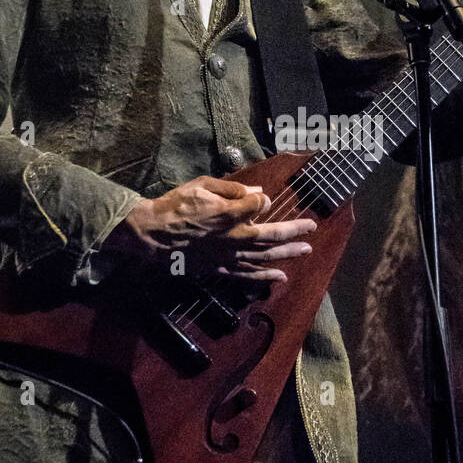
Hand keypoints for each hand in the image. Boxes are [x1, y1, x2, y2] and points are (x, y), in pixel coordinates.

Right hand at [104, 176, 315, 282]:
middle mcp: (234, 237)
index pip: (260, 207)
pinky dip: (265, 277)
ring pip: (265, 257)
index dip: (266, 202)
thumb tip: (259, 194)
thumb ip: (233, 190)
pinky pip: (248, 275)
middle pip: (271, 235)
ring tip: (305, 250)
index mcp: (230, 214)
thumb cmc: (175, 206)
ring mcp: (228, 256)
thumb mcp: (203, 186)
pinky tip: (280, 277)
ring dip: (287, 254)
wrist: (151, 234)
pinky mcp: (220, 269)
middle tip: (311, 230)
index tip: (266, 200)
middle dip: (294, 232)